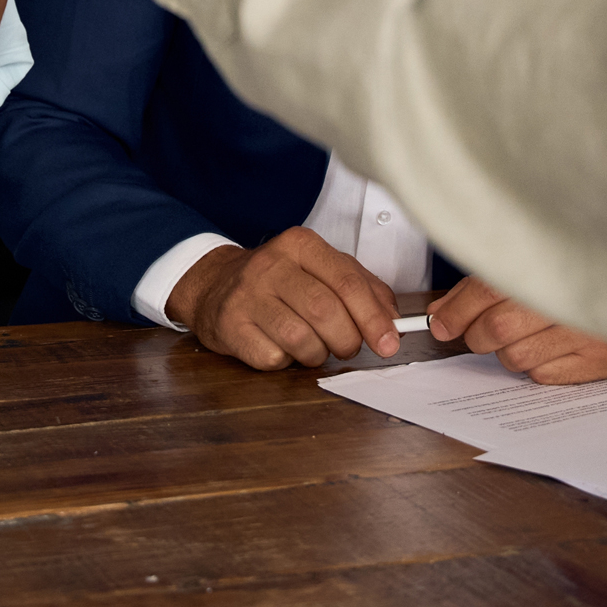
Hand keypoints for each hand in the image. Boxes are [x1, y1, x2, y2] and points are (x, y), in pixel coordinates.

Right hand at [166, 230, 402, 368]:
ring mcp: (246, 295)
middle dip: (347, 340)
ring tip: (312, 346)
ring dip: (317, 354)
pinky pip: (273, 358)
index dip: (373, 317)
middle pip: (325, 311)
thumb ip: (363, 288)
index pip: (347, 281)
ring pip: (301, 339)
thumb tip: (392, 321)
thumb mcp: (320, 269)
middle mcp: (270, 265)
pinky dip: (286, 361)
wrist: (214, 285)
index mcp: (300, 244)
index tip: (389, 342)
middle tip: (347, 347)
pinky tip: (280, 347)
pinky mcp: (230, 325)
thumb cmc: (279, 281)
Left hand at [427, 277, 606, 383]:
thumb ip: (484, 286)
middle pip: (496, 330)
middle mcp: (570, 300)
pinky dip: (535, 365)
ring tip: (525, 334)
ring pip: (515, 357)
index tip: (440, 323)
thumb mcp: (532, 263)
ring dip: (508, 350)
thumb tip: (443, 311)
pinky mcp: (602, 362)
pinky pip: (542, 376)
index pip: (486, 291)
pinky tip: (549, 347)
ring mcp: (589, 334)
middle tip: (477, 331)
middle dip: (476, 335)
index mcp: (549, 264)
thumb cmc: (581, 272)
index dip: (455, 311)